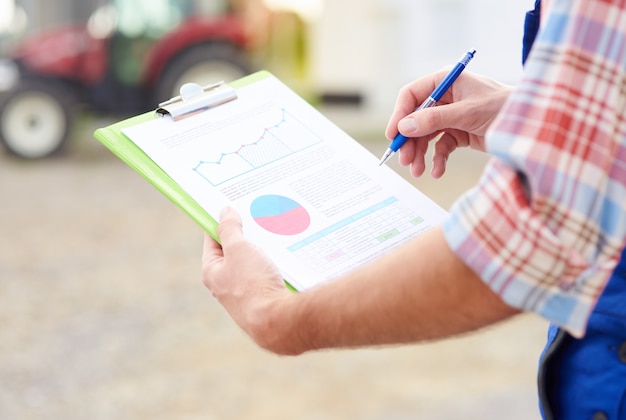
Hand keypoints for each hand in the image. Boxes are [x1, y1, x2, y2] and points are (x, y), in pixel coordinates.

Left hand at [201, 206, 291, 350]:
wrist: (278, 321)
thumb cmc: (253, 285)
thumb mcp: (238, 248)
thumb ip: (229, 228)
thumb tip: (224, 211)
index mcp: (211, 271)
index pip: (213, 239)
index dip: (222, 220)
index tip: (234, 205)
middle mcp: (225, 284)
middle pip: (234, 250)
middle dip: (247, 234)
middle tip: (259, 217)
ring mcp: (245, 293)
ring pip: (253, 262)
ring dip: (263, 248)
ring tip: (275, 234)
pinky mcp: (263, 299)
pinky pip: (267, 274)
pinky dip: (274, 262)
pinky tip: (286, 254)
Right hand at [385, 70, 512, 177]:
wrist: (532, 125)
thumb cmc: (504, 108)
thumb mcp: (466, 113)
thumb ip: (434, 120)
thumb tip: (404, 127)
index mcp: (445, 82)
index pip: (412, 95)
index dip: (399, 115)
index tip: (393, 136)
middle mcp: (445, 98)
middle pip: (416, 120)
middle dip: (410, 142)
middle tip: (406, 161)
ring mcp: (451, 116)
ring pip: (426, 136)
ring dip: (420, 154)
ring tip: (419, 171)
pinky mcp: (459, 133)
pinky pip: (440, 147)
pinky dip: (437, 160)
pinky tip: (437, 171)